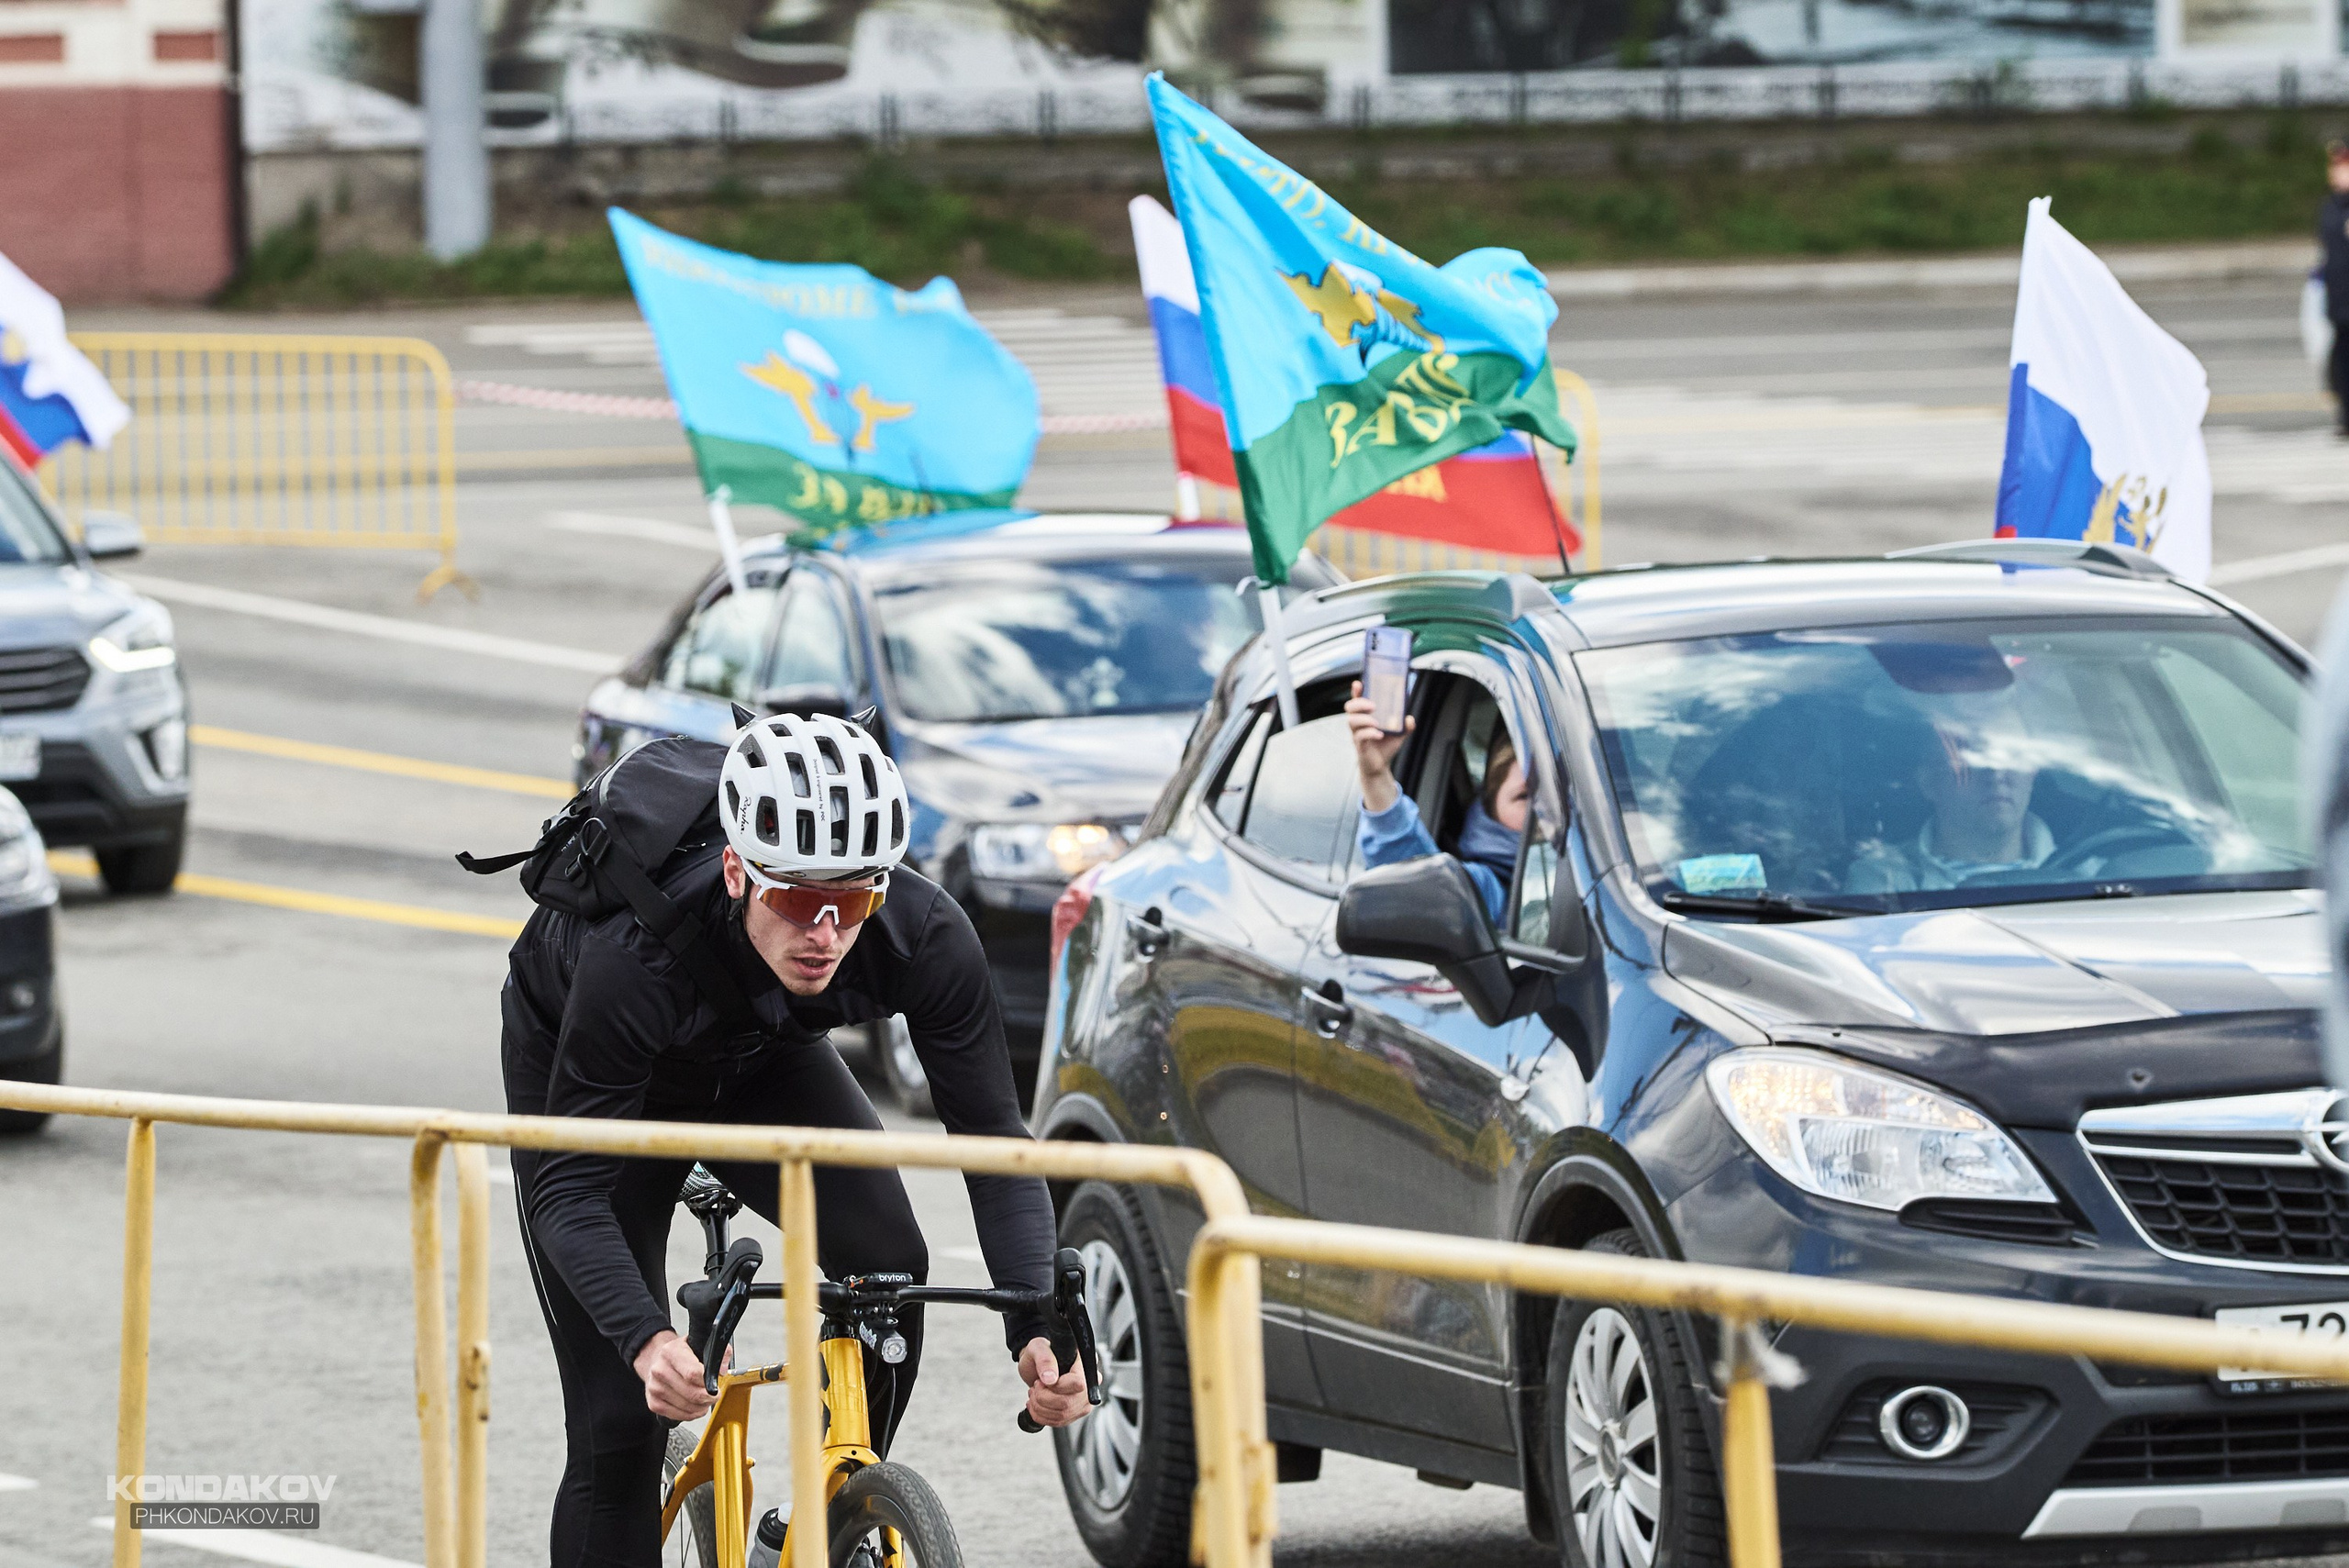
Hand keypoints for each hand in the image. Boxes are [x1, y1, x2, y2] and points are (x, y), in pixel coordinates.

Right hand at [634, 1330, 714, 1421]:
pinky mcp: (653, 1403)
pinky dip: (691, 1414)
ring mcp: (655, 1388)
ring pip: (687, 1407)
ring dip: (701, 1407)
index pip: (693, 1373)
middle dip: (709, 1397)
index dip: (708, 1382)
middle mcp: (659, 1370)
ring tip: (705, 1400)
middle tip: (715, 1395)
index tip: (715, 1384)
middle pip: (691, 1393)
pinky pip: (678, 1416)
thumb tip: (722, 1370)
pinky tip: (695, 1406)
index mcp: (671, 1352)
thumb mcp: (700, 1343)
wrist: (657, 1360)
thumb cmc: (681, 1354)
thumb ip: (719, 1352)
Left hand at [1018, 1337, 1090, 1428]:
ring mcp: (1083, 1399)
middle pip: (1069, 1403)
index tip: (1042, 1380)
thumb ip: (1045, 1360)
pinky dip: (1041, 1416)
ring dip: (1040, 1408)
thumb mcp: (1038, 1348)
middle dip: (1044, 1398)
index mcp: (1084, 1363)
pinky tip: (1036, 1404)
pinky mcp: (1075, 1412)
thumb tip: (1050, 1379)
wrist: (1036, 1364)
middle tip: (1035, 1387)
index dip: (1057, 1387)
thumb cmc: (1040, 1353)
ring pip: (1062, 1415)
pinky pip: (1059, 1422)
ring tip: (1034, 1394)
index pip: (1079, 1384)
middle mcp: (1089, 1382)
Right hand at [1345, 680, 1411, 814]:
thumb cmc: (1385, 746)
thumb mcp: (1399, 733)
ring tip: (1377, 722)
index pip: (1357, 699)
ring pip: (1351, 721)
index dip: (1356, 691)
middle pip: (1350, 707)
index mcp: (1365, 715)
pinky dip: (1369, 733)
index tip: (1359, 684)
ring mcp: (1357, 734)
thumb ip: (1405, 725)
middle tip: (1373, 705)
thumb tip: (1409, 718)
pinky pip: (1359, 736)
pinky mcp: (1359, 745)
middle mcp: (1358, 723)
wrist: (1380, 766)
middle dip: (1359, 703)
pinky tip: (1379, 734)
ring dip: (1364, 719)